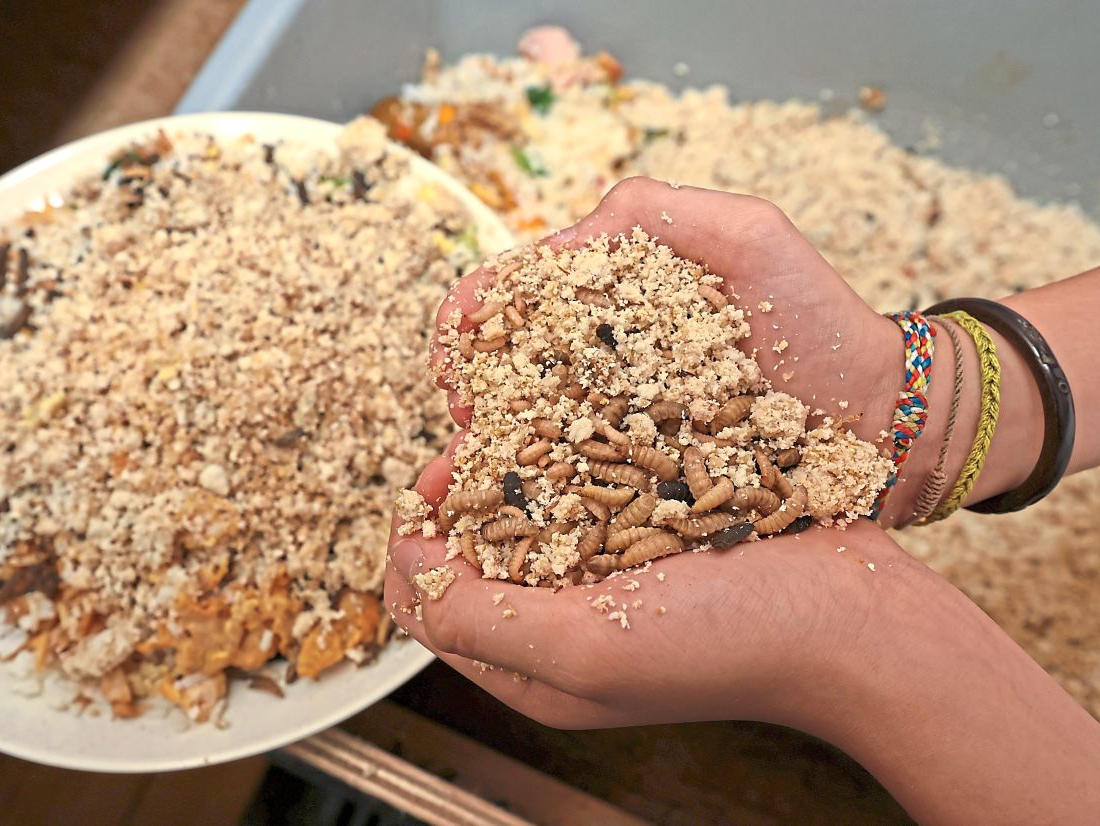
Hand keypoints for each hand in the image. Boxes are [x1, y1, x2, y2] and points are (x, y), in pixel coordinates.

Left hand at [385, 448, 915, 729]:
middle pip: (472, 553)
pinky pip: (586, 490)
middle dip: (460, 494)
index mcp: (534, 669)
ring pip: (525, 513)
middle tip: (474, 441)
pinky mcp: (649, 534)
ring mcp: (608, 575)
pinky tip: (577, 420)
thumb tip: (401, 559)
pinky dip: (570, 457)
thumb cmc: (729, 644)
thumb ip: (474, 614)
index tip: (433, 479)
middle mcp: (564, 622)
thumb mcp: (581, 649)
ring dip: (512, 465)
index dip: (414, 539)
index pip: (429, 606)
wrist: (855, 617)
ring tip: (517, 418)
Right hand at [432, 177, 921, 521]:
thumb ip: (657, 211)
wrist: (884, 415)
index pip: (517, 293)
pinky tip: (510, 521)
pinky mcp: (648, 476)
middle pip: (510, 369)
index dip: (471, 323)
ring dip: (487, 458)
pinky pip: (582, 485)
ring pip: (535, 434)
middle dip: (467, 399)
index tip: (456, 364)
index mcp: (614, 291)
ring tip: (457, 489)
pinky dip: (539, 500)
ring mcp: (624, 418)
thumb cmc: (821, 318)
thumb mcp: (750, 234)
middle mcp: (607, 356)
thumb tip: (565, 242)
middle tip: (454, 434)